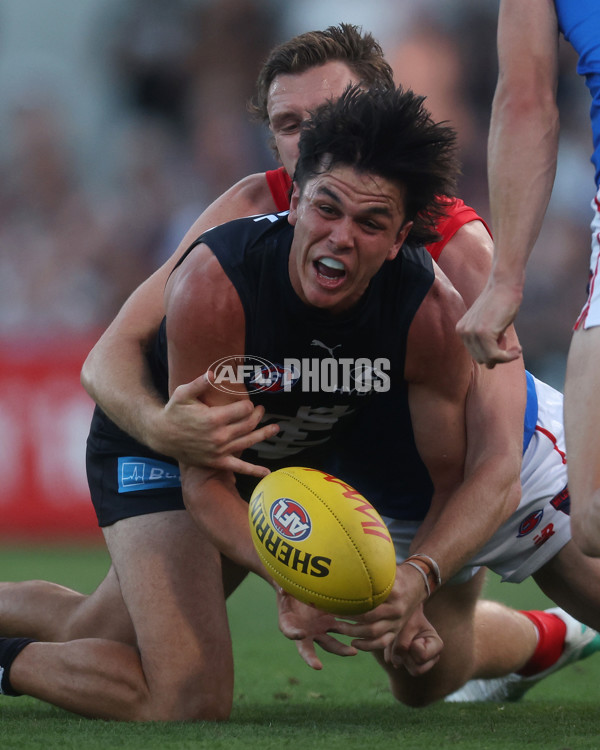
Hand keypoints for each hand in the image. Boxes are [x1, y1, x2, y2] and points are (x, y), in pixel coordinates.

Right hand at [159, 371, 278, 475]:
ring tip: (275, 428)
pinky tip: (266, 472)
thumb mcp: (183, 394)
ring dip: (264, 434)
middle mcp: (219, 436)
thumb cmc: (173, 412)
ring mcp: (219, 451)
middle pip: (248, 424)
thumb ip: (199, 383)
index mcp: (213, 418)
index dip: (248, 405)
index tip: (248, 402)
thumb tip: (212, 374)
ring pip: (248, 442)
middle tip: (261, 410)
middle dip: (258, 415)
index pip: (243, 410)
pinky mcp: (217, 462)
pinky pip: (238, 467)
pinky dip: (254, 471)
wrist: (162, 436)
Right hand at [277, 589, 357, 669]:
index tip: (301, 634)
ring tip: (353, 652)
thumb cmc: (289, 590)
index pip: (289, 632)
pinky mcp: (331, 622)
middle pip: (308, 649)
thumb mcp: (284, 590)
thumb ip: (283, 590)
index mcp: (289, 624)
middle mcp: (305, 632)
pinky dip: (350, 630)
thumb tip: (283, 590)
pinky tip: (361, 630)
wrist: (302, 591)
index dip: (294, 634)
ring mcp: (319, 629)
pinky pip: (341, 628)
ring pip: (331, 643)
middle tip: (317, 666)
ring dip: (341, 649)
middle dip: (312, 659)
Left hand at [332, 561, 428, 653]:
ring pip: (374, 633)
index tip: (337, 602)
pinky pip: (383, 643)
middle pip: (370, 619)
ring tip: (338, 628)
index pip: (370, 600)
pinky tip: (354, 643)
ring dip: (354, 632)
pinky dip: (368, 646)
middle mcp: (396, 609)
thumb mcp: (388, 569)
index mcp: (394, 592)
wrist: (417, 584)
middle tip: (334, 616)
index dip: (352, 604)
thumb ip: (374, 569)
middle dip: (349, 619)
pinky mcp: (397, 630)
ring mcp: (397, 622)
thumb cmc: (397, 574)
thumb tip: (349, 563)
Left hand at [383, 606, 441, 675]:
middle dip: (405, 655)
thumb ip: (402, 643)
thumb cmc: (409, 616)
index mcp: (437, 644)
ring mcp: (422, 662)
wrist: (403, 611)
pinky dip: (392, 655)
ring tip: (397, 640)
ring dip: (398, 656)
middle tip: (402, 639)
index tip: (413, 632)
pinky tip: (393, 643)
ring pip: (409, 670)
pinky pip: (399, 665)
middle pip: (417, 670)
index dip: (412, 645)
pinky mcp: (410, 662)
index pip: (422, 656)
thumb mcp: (407, 625)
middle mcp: (432, 656)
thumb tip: (396, 664)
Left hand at [456, 281, 522, 366]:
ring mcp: (471, 333)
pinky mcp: (483, 334)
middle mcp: (463, 332)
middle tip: (512, 347)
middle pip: (481, 359)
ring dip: (505, 358)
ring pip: (489, 360)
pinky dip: (508, 357)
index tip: (505, 344)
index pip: (476, 353)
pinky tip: (517, 350)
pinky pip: (496, 356)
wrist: (504, 285)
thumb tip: (489, 366)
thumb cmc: (501, 303)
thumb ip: (485, 342)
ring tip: (516, 349)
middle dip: (498, 356)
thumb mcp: (489, 324)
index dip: (492, 353)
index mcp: (462, 330)